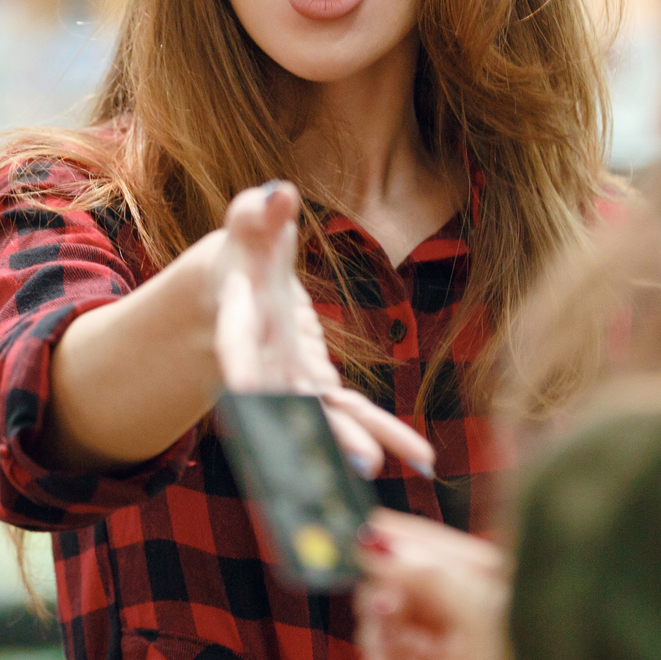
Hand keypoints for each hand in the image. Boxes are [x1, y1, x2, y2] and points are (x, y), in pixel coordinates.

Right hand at [210, 183, 434, 478]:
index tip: (247, 394)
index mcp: (241, 319)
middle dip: (323, 431)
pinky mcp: (315, 385)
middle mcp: (263, 362)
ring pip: (327, 416)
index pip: (239, 346)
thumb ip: (258, 211)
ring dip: (359, 442)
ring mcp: (289, 380)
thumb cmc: (245, 246)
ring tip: (398, 467)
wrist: (238, 284)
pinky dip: (385, 434)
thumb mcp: (248, 224)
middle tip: (364, 460)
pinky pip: (352, 412)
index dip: (244, 369)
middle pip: (289, 400)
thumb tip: (280, 192)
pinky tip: (422, 459)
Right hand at [357, 509, 510, 659]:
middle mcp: (473, 629)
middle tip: (381, 601)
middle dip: (388, 592)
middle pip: (410, 595)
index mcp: (498, 597)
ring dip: (379, 633)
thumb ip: (433, 578)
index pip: (444, 555)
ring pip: (392, 634)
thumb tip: (382, 547)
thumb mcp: (484, 616)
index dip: (406, 540)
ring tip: (385, 636)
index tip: (368, 530)